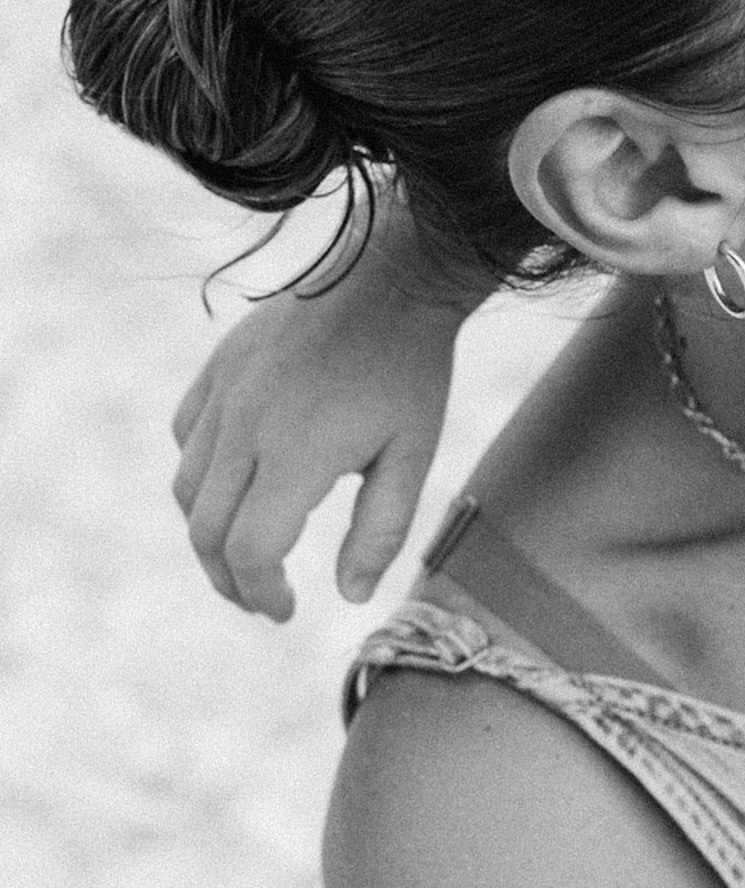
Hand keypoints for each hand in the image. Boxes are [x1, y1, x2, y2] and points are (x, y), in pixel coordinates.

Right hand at [171, 261, 457, 617]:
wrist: (393, 277)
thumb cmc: (411, 370)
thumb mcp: (413, 455)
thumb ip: (381, 531)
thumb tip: (348, 596)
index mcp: (297, 454)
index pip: (250, 551)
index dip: (261, 593)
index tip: (287, 610)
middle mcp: (246, 426)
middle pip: (207, 531)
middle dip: (229, 579)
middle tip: (262, 599)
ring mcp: (225, 393)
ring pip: (187, 487)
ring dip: (209, 532)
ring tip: (246, 553)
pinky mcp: (220, 367)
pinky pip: (186, 435)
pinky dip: (200, 473)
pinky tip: (236, 484)